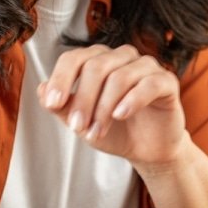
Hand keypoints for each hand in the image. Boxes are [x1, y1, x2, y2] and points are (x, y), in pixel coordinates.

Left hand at [39, 44, 188, 169]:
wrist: (147, 150)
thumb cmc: (116, 131)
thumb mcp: (82, 123)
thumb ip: (62, 107)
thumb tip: (41, 89)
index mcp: (99, 61)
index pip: (75, 58)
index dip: (61, 79)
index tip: (52, 103)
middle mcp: (122, 57)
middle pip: (96, 67)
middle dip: (83, 100)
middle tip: (77, 127)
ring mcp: (146, 67)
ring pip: (119, 77)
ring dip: (104, 108)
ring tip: (97, 132)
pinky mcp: (166, 82)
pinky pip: (148, 84)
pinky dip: (131, 100)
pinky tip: (120, 115)